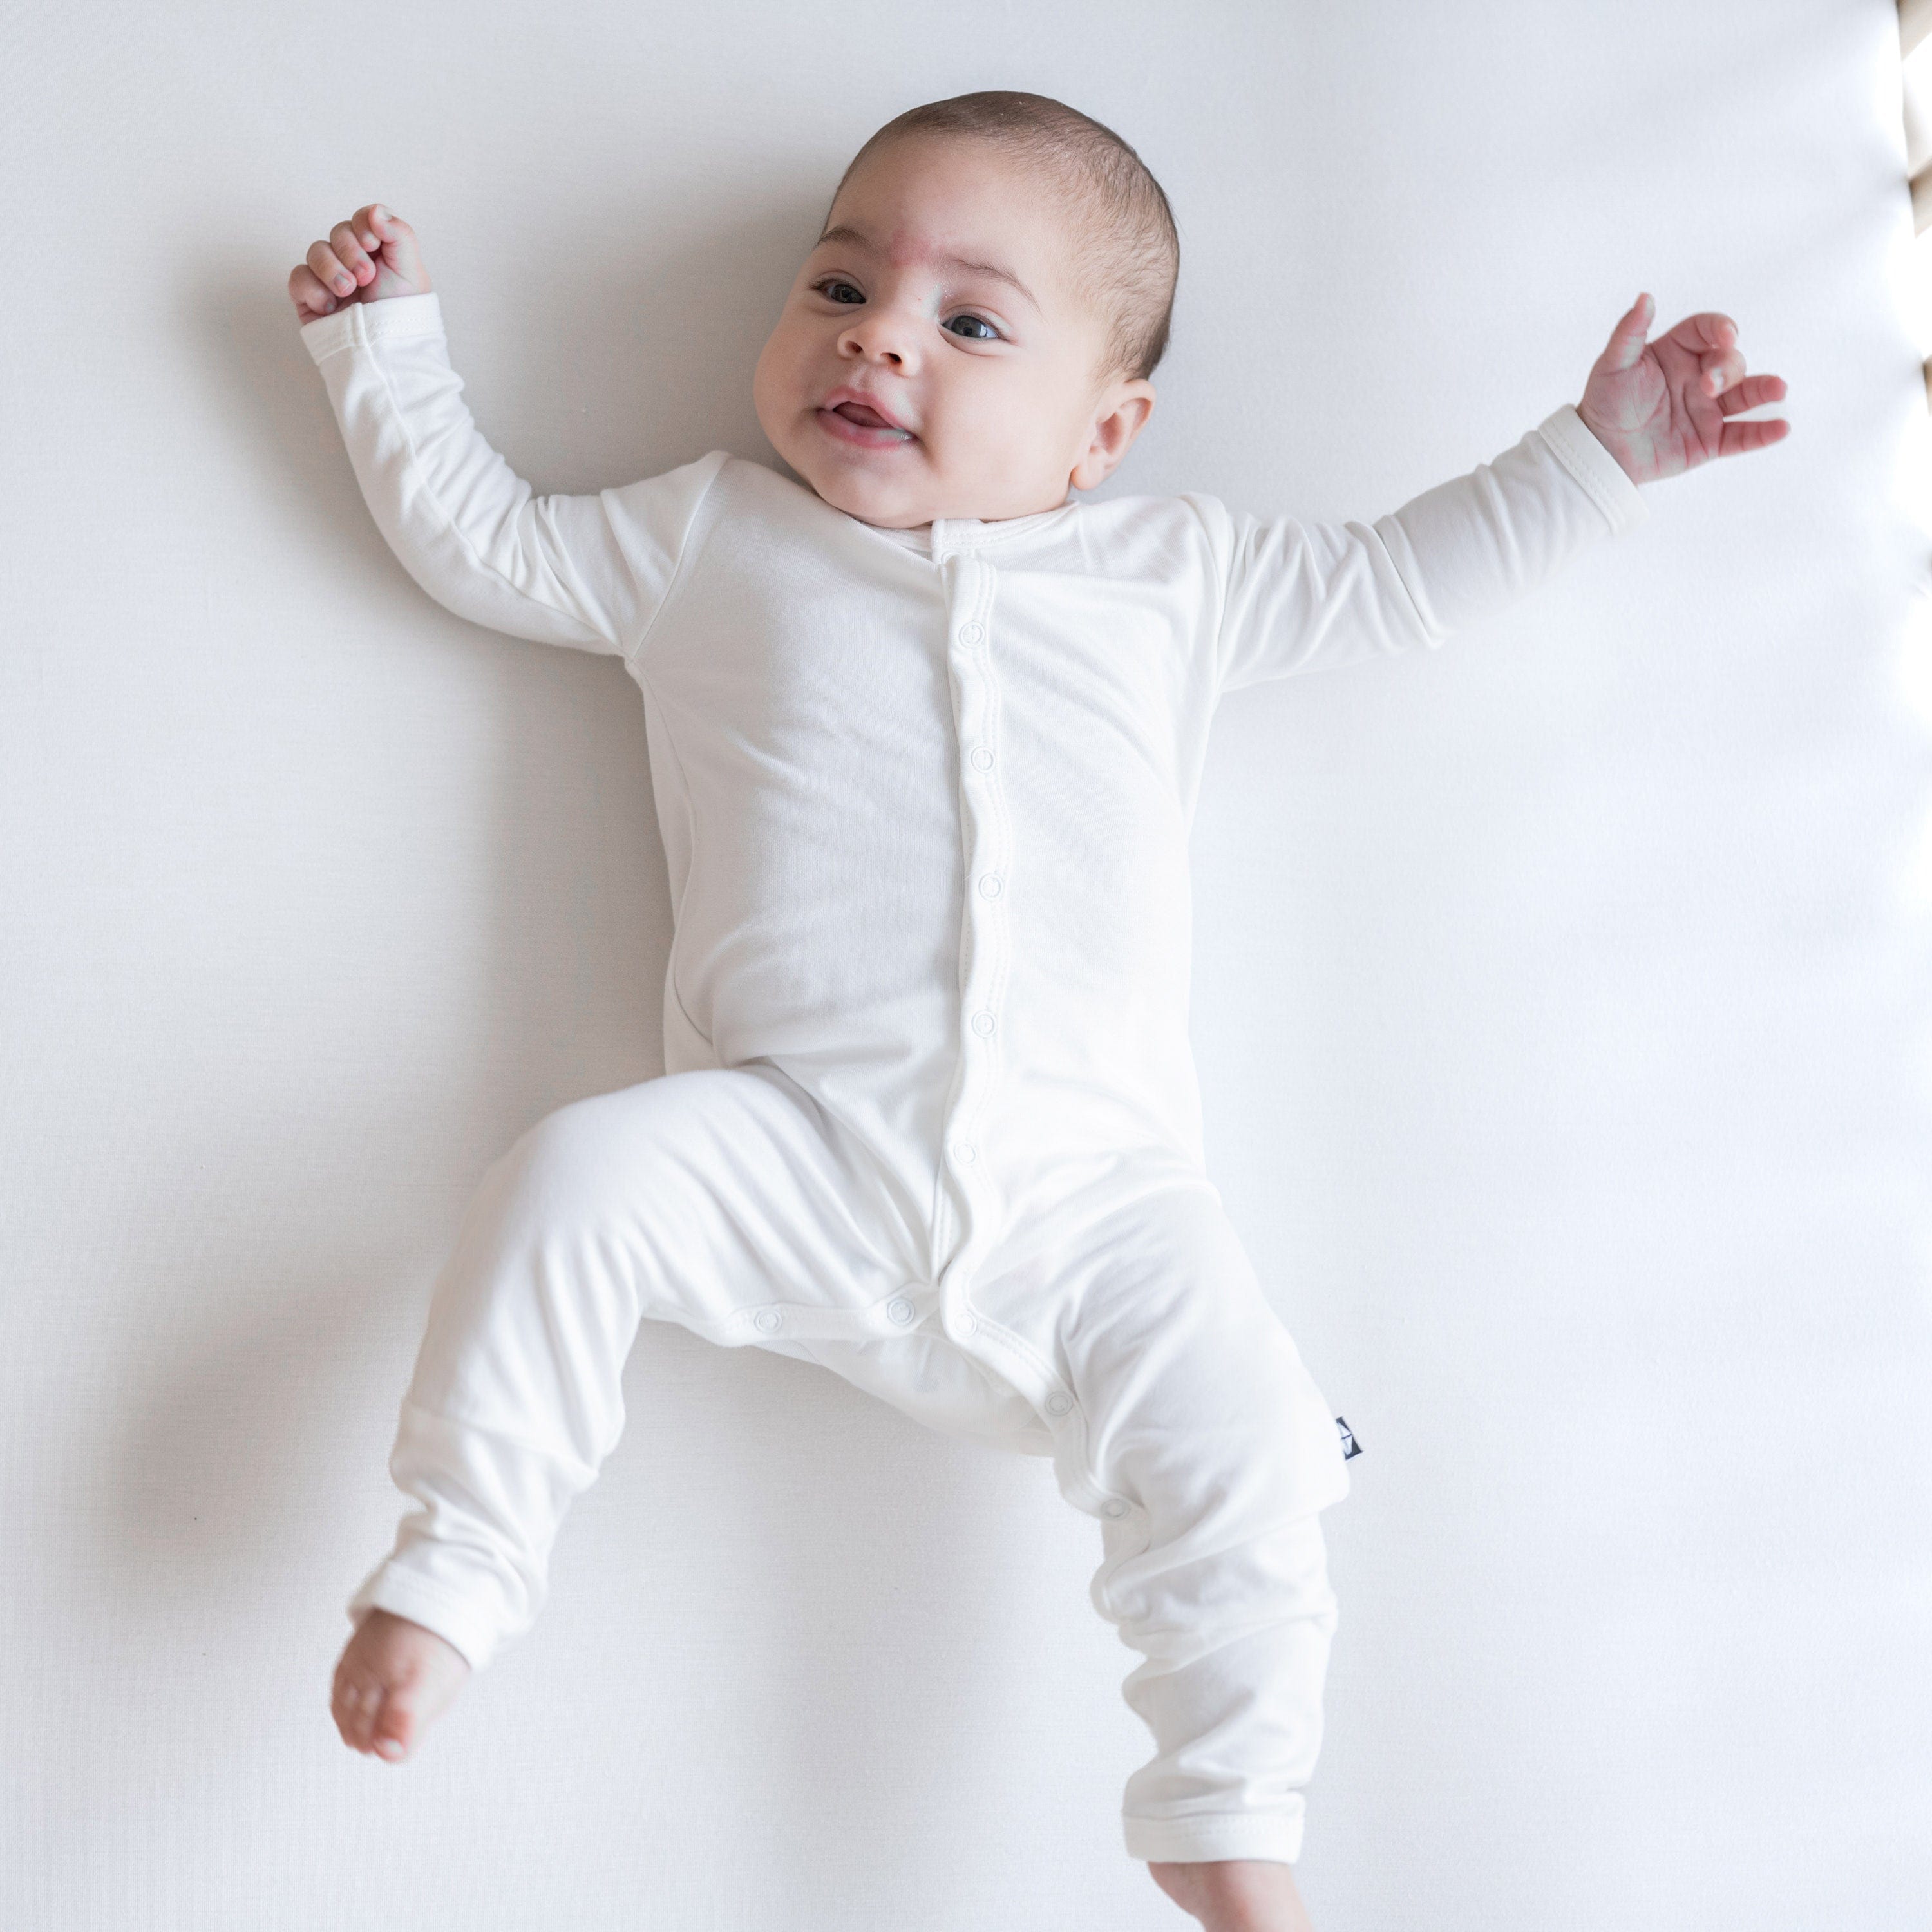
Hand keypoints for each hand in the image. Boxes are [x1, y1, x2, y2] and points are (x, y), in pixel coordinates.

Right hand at [288, 204, 431, 322]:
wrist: (387, 350)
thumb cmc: (402, 314)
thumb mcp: (410, 271)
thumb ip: (398, 233)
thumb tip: (375, 210)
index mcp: (378, 252)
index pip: (362, 219)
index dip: (363, 225)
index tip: (373, 243)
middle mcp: (353, 261)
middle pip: (338, 232)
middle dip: (351, 252)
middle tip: (367, 277)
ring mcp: (330, 278)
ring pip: (316, 251)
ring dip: (332, 269)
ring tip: (349, 292)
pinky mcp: (311, 298)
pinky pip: (298, 278)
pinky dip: (313, 289)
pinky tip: (331, 306)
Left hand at [1576, 293, 1787, 486]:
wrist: (1599, 451)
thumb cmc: (1605, 403)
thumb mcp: (1613, 365)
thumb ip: (1630, 333)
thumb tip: (1645, 297)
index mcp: (1678, 352)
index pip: (1709, 330)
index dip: (1721, 329)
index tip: (1725, 336)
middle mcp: (1698, 377)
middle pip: (1730, 361)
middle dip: (1727, 369)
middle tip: (1709, 386)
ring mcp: (1707, 409)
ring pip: (1745, 395)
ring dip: (1764, 390)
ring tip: (1778, 389)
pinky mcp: (1709, 440)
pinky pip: (1742, 435)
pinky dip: (1763, 432)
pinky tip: (1781, 427)